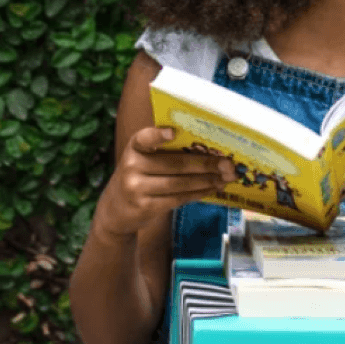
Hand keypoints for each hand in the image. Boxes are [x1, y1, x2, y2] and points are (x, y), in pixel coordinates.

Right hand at [95, 127, 235, 236]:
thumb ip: (164, 152)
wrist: (116, 210)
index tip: (173, 132)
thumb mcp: (142, 160)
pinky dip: (198, 194)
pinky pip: (178, 198)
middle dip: (206, 164)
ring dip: (207, 180)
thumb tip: (208, 150)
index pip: (144, 138)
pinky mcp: (145, 207)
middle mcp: (132, 166)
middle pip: (175, 164)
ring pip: (180, 183)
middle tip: (228, 164)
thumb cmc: (139, 177)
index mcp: (134, 147)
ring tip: (226, 178)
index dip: (158, 135)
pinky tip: (212, 189)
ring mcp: (137, 188)